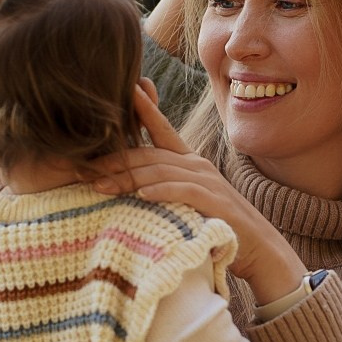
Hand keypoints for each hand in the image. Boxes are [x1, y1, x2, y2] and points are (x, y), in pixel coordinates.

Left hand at [93, 86, 304, 304]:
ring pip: (160, 171)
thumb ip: (163, 187)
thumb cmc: (218, 226)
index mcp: (189, 161)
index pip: (160, 128)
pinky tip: (141, 196)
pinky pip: (183, 192)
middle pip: (149, 154)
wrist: (260, 249)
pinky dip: (161, 192)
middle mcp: (197, 165)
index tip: (119, 92)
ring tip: (99, 186)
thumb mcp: (186, 201)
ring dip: (127, 178)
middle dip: (114, 160)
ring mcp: (207, 182)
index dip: (141, 109)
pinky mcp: (215, 202)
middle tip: (81, 169)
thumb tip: (128, 187)